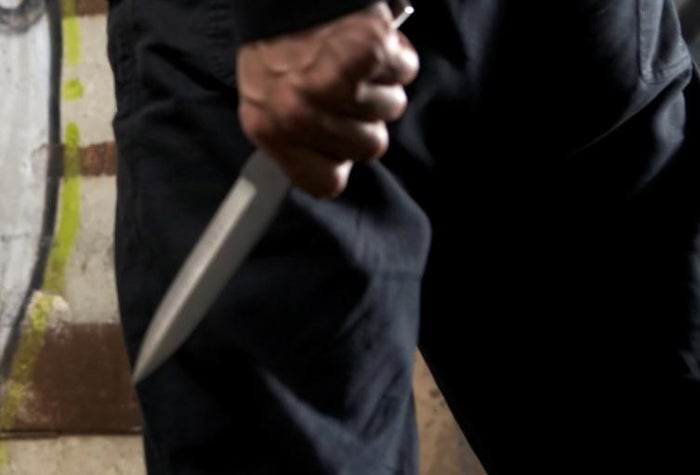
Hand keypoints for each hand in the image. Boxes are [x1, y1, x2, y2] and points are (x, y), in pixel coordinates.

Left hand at [237, 2, 418, 196]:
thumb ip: (296, 141)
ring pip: (392, 110)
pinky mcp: (370, 53)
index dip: (339, 163)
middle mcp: (304, 113)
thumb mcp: (266, 101)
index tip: (338, 146)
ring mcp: (338, 84)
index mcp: (272, 129)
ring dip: (382, 85)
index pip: (324, 184)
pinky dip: (396, 55)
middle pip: (370, 149)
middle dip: (365, 119)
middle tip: (345, 89)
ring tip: (354, 62)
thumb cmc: (278, 44)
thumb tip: (333, 166)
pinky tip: (369, 43)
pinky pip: (406, 71)